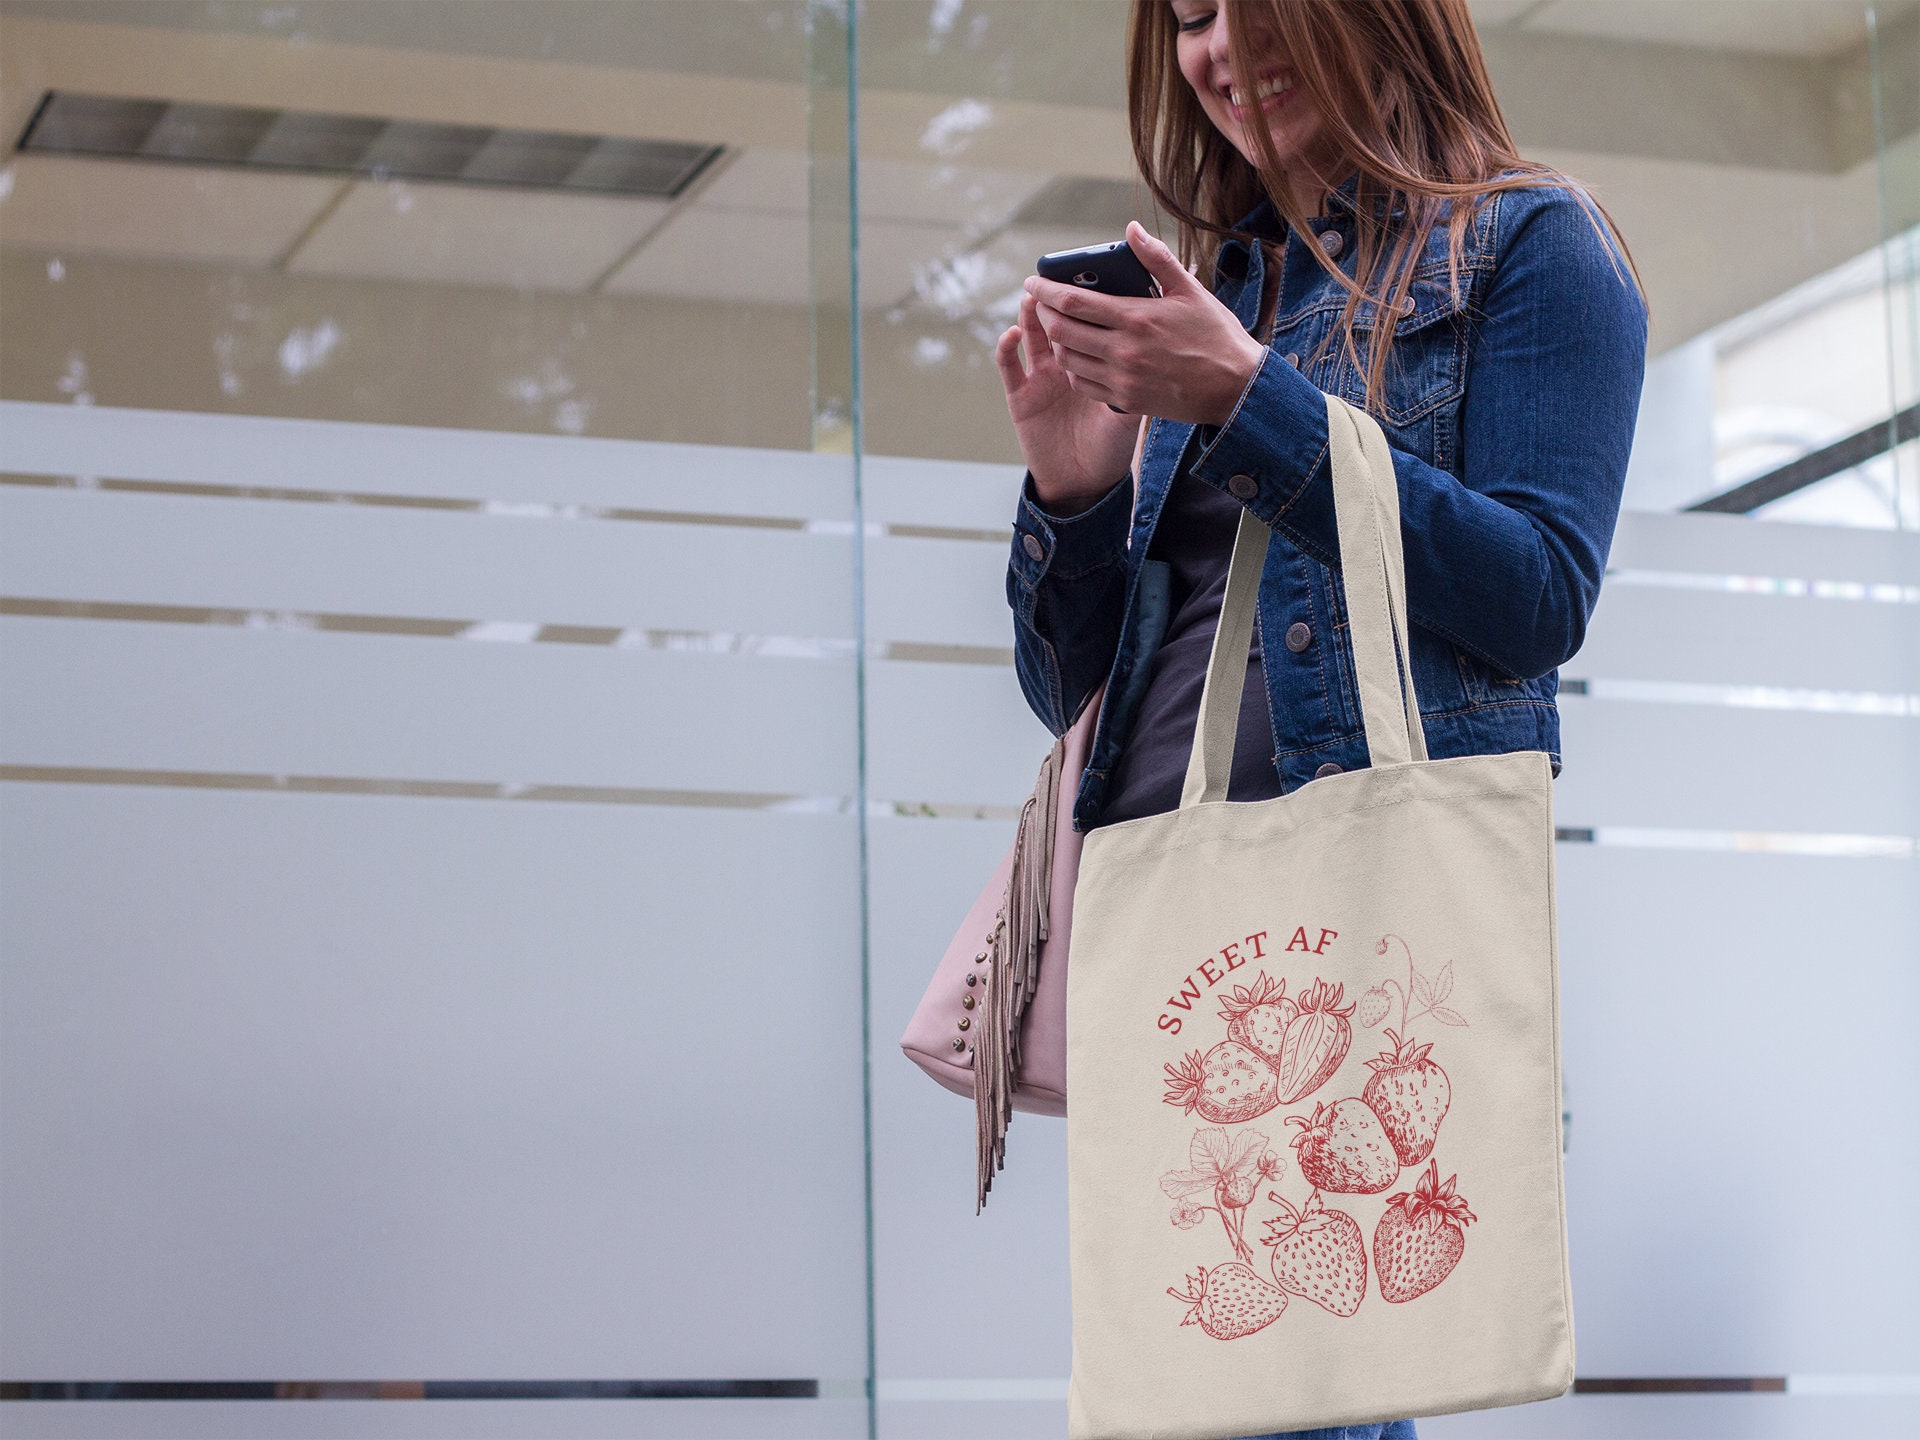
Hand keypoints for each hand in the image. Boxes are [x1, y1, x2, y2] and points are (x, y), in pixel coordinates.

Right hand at [994, 279, 1142, 510]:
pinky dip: (1006, 347)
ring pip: (1031, 335)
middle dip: (1055, 299)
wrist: (1087, 483)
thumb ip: (1138, 378)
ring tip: (1033, 295)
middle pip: (1057, 322)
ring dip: (1030, 314)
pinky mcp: (1020, 396)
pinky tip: (1012, 332)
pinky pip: (1008, 367)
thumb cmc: (1113, 447)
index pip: (1086, 321)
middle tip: (1055, 275)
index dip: (1083, 299)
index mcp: (1092, 361)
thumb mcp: (1133, 410)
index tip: (1088, 273)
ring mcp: (1040, 378)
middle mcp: (1064, 364)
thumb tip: (1158, 344)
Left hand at [1026, 221, 1266, 429]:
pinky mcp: (1127, 400)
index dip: (1045, 290)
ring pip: (1068, 360)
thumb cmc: (1216, 335)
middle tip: (1041, 304)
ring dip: (1056, 342)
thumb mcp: (1191, 291)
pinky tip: (1077, 356)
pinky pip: (1084, 385)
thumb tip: (1131, 229)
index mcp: (1136, 318)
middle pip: (1062, 331)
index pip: (1073, 302)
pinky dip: (1072, 369)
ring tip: (1058, 327)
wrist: (1236, 388)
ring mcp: (1123, 379)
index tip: (1032, 281)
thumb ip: (1157, 259)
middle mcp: (1124, 350)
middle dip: (1043, 315)